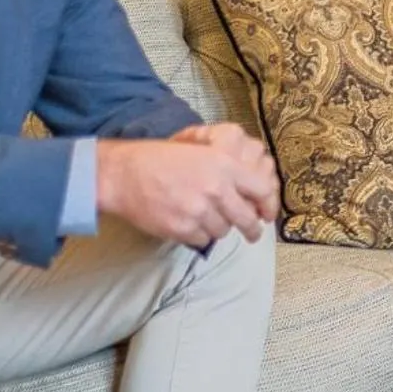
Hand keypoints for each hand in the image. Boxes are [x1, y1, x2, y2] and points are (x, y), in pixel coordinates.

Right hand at [96, 131, 278, 245]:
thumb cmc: (160, 159)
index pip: (261, 189)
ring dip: (218, 227)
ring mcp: (200, 210)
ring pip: (224, 231)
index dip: (268, 205)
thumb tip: (251, 193)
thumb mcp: (200, 151)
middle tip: (252, 234)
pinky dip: (198, 235)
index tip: (267, 214)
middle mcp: (216, 188)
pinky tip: (187, 222)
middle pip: (247, 218)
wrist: (124, 174)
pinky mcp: (183, 228)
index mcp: (223, 164)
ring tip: (203, 217)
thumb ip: (227, 171)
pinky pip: (202, 240)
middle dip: (252, 230)